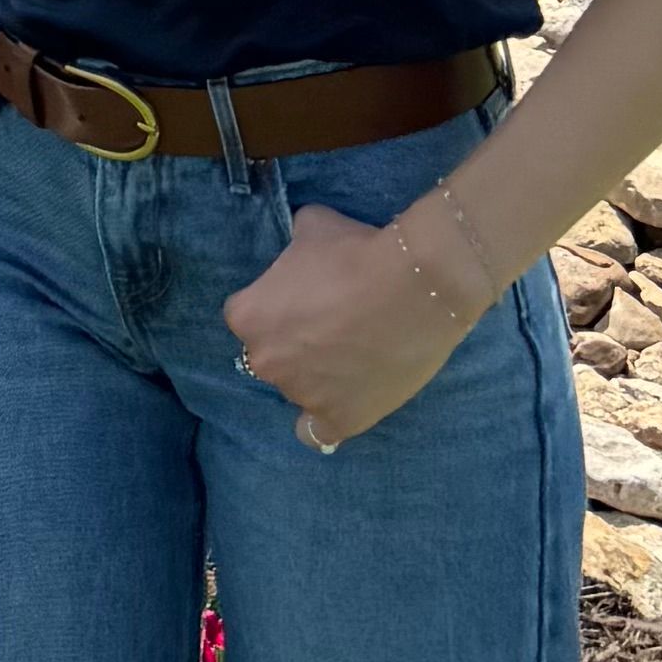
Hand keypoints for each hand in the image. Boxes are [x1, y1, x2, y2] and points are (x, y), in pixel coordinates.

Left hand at [219, 204, 478, 451]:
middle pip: (269, 355)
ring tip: (355, 354)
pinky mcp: (339, 419)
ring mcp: (300, 394)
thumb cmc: (356, 251)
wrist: (415, 285)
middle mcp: (264, 360)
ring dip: (316, 375)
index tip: (304, 299)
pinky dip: (325, 421)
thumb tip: (300, 244)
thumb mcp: (311, 228)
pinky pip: (317, 433)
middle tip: (331, 324)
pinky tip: (341, 405)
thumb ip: (293, 248)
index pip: (247, 316)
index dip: (276, 307)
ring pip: (297, 388)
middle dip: (293, 341)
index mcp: (247, 316)